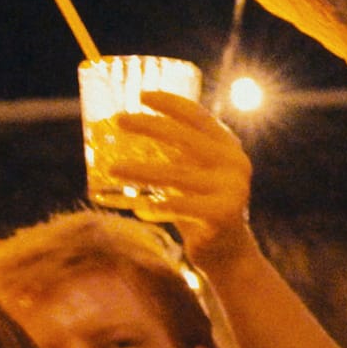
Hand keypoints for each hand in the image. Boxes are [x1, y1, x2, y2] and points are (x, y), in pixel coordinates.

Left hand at [108, 91, 255, 264]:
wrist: (228, 252)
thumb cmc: (198, 207)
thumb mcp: (188, 174)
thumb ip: (171, 155)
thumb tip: (122, 133)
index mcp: (227, 146)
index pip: (198, 116)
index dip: (171, 103)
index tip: (142, 94)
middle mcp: (233, 162)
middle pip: (185, 138)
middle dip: (149, 126)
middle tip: (119, 120)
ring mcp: (231, 188)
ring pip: (177, 175)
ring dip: (141, 170)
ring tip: (113, 168)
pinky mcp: (223, 214)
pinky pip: (182, 207)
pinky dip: (158, 206)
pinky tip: (139, 208)